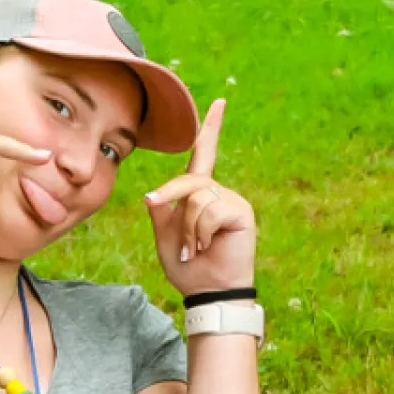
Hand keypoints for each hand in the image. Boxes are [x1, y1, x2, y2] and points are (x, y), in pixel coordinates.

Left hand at [139, 97, 254, 295]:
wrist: (207, 292)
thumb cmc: (188, 268)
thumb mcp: (166, 238)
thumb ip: (161, 212)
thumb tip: (152, 195)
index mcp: (199, 194)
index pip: (202, 155)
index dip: (210, 129)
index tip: (220, 102)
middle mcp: (217, 192)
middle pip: (188, 181)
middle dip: (173, 204)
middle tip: (183, 245)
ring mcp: (231, 201)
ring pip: (196, 199)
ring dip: (189, 231)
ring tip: (197, 250)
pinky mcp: (241, 212)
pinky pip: (210, 210)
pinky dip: (201, 233)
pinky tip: (210, 247)